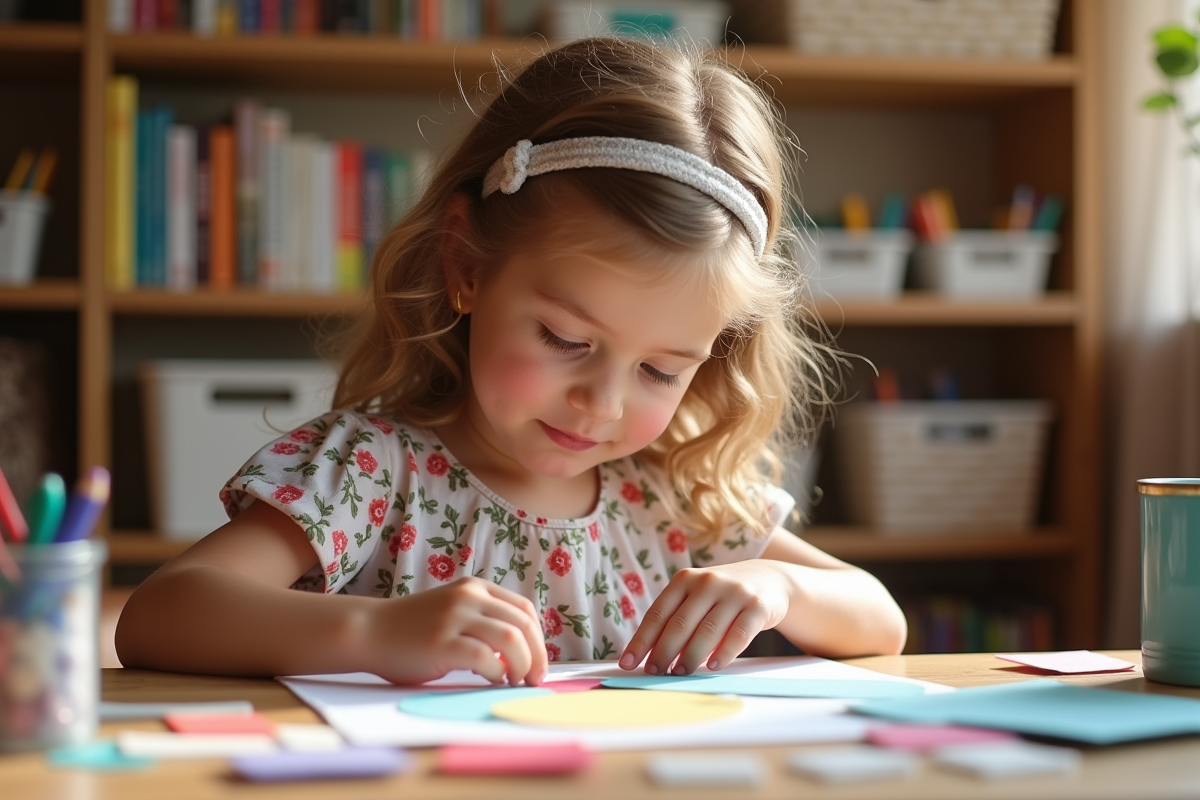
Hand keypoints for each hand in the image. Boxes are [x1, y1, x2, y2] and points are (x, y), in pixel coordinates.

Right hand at [364, 577, 546, 685]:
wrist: (369, 630)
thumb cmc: (413, 630)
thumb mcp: (454, 611)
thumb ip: (484, 622)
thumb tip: (523, 653)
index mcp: (475, 587)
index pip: (525, 610)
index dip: (539, 639)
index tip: (538, 662)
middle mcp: (468, 596)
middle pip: (523, 625)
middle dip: (537, 656)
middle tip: (534, 679)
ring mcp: (454, 617)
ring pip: (511, 639)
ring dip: (522, 666)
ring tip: (515, 681)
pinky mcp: (441, 642)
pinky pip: (485, 658)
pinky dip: (497, 673)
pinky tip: (492, 679)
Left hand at [618, 561, 790, 674]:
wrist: (767, 580)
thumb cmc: (720, 597)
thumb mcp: (695, 599)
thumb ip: (675, 621)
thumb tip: (650, 657)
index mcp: (684, 580)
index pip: (657, 614)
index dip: (641, 641)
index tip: (628, 663)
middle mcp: (707, 582)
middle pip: (680, 624)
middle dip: (663, 652)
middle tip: (654, 673)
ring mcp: (734, 592)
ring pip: (707, 631)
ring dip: (691, 656)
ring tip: (679, 673)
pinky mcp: (757, 606)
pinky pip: (738, 634)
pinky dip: (724, 653)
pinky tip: (713, 666)